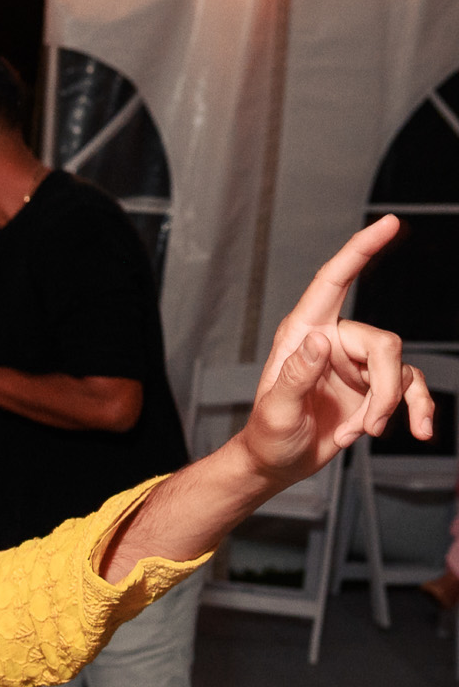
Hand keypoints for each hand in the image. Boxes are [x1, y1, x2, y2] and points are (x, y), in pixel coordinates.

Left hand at [235, 216, 432, 485]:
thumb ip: (295, 376)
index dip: (361, 250)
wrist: (279, 463)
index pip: (334, 281)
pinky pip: (412, 387)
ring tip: (360, 434)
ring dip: (387, 407)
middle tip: (365, 427)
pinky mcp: (374, 386)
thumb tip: (319, 340)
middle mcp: (333, 340)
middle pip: (385, 344)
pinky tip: (419, 429)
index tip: (389, 223)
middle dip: (383, 390)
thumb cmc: (267, 436)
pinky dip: (416, 410)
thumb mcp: (275, 411)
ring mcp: (357, 363)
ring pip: (400, 369)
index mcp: (302, 333)